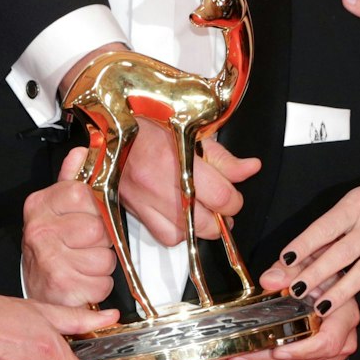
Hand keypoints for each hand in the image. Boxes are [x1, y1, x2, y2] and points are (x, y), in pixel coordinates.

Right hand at [23, 147, 119, 306]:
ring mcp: (49, 259)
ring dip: (101, 266)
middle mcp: (40, 230)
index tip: (87, 218)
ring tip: (83, 264)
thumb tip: (81, 153)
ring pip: (105, 258)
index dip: (95, 209)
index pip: (84, 194)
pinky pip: (103, 283)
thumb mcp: (56, 209)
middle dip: (101, 241)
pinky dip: (98, 287)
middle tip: (85, 246)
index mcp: (40, 205)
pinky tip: (82, 281)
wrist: (33, 288)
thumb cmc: (51, 248)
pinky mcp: (62, 286)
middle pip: (99, 228)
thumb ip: (71, 180)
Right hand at [118, 131, 259, 245]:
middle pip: (207, 222)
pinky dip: (178, 231)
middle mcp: (158, 184)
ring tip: (198, 206)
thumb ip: (223, 157)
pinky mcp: (134, 212)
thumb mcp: (190, 131)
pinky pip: (165, 237)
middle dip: (220, 215)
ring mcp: (144, 201)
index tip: (232, 194)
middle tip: (218, 201)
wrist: (110, 126)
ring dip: (198, 224)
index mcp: (177, 158)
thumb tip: (250, 169)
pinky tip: (179, 214)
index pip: (222, 198)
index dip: (235, 200)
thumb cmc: (147, 122)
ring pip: (187, 234)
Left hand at [217, 278, 358, 359]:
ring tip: (237, 357)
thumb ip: (287, 270)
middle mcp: (344, 337)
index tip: (277, 350)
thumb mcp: (305, 264)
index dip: (302, 349)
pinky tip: (250, 356)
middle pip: (307, 358)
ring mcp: (334, 351)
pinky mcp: (322, 358)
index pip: (328, 340)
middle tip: (242, 356)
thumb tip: (270, 280)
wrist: (330, 282)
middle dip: (270, 358)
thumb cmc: (320, 274)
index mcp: (345, 314)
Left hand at [256, 163, 359, 328]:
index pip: (324, 228)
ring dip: (341, 293)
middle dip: (315, 275)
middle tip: (294, 292)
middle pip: (339, 254)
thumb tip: (308, 245)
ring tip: (321, 308)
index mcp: (357, 205)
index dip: (303, 245)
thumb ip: (338, 221)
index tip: (284, 261)